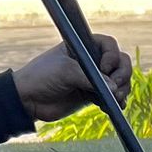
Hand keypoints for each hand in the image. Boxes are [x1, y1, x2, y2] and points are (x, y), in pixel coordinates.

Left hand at [14, 33, 132, 120]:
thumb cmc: (42, 76)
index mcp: (83, 46)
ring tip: (115, 99)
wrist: (28, 100)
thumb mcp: (66, 71)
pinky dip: (117, 101)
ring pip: (120, 80)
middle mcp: (91, 60)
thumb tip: (115, 89)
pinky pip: (113, 97)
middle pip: (120, 63)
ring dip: (123, 89)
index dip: (112, 56)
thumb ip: (91, 78)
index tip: (104, 68)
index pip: (109, 45)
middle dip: (122, 74)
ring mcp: (93, 78)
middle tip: (115, 87)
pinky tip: (114, 106)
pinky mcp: (92, 95)